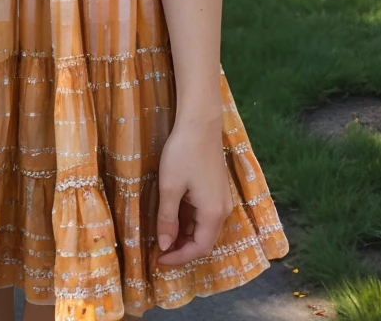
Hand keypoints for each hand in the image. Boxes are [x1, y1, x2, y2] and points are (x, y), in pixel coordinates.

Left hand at [155, 119, 234, 265]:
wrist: (200, 122)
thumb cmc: (183, 154)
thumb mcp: (170, 187)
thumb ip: (167, 219)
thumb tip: (165, 245)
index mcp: (213, 213)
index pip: (199, 248)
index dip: (179, 257)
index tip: (158, 259)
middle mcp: (222, 209)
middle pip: (204, 240)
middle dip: (181, 248)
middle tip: (158, 249)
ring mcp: (221, 198)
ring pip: (203, 227)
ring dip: (184, 234)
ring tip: (162, 234)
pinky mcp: (216, 188)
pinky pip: (204, 213)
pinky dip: (189, 220)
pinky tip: (172, 215)